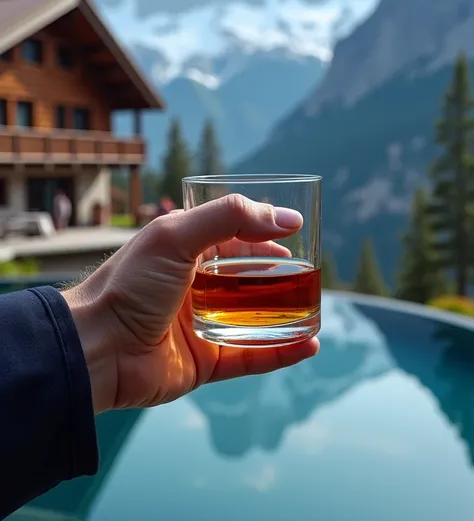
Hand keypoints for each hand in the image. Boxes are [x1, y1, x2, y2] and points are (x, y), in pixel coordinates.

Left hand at [63, 194, 318, 413]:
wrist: (96, 349)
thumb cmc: (130, 285)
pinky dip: (282, 351)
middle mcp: (194, 287)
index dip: (264, 235)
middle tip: (310, 274)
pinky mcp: (206, 362)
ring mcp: (201, 325)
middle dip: (279, 276)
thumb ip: (230, 217)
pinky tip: (309, 344)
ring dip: (287, 314)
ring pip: (254, 318)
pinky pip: (252, 356)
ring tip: (317, 308)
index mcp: (185, 252)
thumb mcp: (176, 235)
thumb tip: (287, 217)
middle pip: (247, 279)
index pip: (233, 238)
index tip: (296, 235)